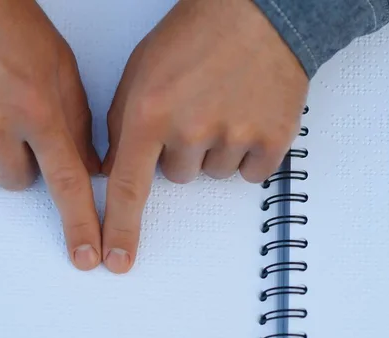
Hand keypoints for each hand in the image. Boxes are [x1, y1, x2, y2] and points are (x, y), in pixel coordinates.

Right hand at [0, 0, 101, 269]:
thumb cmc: (15, 30)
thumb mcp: (62, 71)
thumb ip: (77, 125)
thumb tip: (90, 171)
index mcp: (38, 109)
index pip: (67, 182)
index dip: (80, 224)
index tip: (88, 258)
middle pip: (18, 184)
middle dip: (23, 162)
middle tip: (16, 125)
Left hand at [102, 0, 308, 272]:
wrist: (258, 12)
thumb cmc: (194, 34)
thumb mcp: (141, 71)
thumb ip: (123, 122)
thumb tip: (116, 169)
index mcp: (149, 112)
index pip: (128, 187)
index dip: (120, 229)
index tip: (114, 262)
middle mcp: (190, 130)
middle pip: (178, 177)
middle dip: (182, 150)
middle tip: (196, 109)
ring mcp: (235, 135)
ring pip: (214, 173)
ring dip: (216, 148)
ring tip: (224, 104)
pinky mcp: (273, 139)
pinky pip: (251, 172)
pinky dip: (249, 151)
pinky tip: (248, 115)